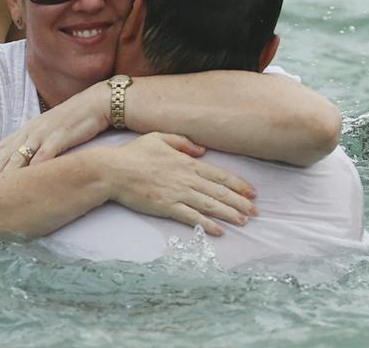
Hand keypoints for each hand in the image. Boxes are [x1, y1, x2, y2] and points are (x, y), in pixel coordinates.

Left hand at [0, 82, 108, 176]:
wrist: (96, 103)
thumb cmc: (74, 119)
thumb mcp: (49, 130)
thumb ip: (35, 143)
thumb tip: (25, 162)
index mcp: (27, 130)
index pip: (0, 148)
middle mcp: (31, 131)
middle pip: (5, 155)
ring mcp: (45, 133)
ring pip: (19, 156)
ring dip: (6, 173)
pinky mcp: (61, 136)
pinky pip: (45, 154)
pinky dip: (35, 167)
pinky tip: (29, 179)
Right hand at [102, 132, 257, 235]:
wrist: (112, 171)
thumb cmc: (134, 153)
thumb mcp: (160, 138)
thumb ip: (183, 143)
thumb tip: (203, 151)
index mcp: (187, 162)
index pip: (219, 175)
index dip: (238, 185)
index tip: (252, 192)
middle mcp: (186, 178)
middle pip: (219, 192)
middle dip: (240, 202)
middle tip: (256, 211)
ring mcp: (177, 193)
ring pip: (210, 206)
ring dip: (229, 214)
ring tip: (244, 221)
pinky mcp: (166, 207)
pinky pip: (192, 218)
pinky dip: (208, 225)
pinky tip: (220, 231)